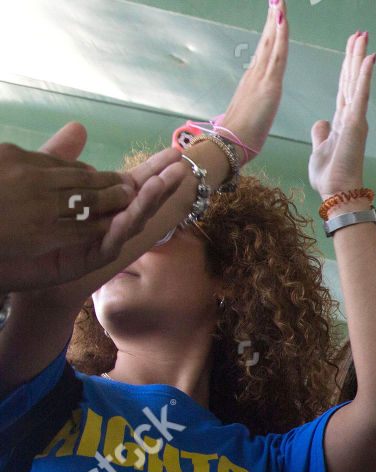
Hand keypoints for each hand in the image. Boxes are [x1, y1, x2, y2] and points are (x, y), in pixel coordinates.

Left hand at [0, 137, 183, 292]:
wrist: (0, 255)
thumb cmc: (20, 221)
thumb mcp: (44, 181)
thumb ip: (62, 158)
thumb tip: (80, 128)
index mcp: (99, 204)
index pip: (132, 183)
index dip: (153, 169)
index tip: (174, 153)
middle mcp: (105, 224)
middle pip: (140, 204)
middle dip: (162, 186)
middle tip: (181, 168)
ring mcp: (97, 245)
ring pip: (128, 225)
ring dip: (145, 206)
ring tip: (159, 186)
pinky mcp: (83, 264)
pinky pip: (106, 248)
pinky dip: (117, 233)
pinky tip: (124, 218)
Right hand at [217, 0, 290, 166]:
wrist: (230, 144)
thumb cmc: (240, 135)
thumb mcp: (252, 112)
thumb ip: (255, 102)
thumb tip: (256, 101)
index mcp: (254, 79)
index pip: (265, 49)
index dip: (271, 31)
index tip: (275, 12)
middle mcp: (255, 73)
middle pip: (267, 39)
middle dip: (273, 17)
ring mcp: (260, 77)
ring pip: (271, 42)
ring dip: (277, 19)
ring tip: (279, 1)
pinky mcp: (268, 85)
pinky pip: (277, 55)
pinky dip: (280, 36)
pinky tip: (282, 20)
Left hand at [309, 31, 374, 199]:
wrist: (337, 193)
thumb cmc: (330, 176)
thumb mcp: (319, 148)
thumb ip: (320, 132)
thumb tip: (320, 122)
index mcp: (341, 120)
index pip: (344, 86)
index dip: (346, 67)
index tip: (351, 48)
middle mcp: (351, 116)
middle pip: (352, 78)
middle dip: (355, 55)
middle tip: (359, 34)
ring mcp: (355, 118)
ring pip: (357, 81)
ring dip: (360, 58)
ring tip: (363, 38)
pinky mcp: (356, 123)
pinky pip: (360, 95)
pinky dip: (364, 76)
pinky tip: (368, 59)